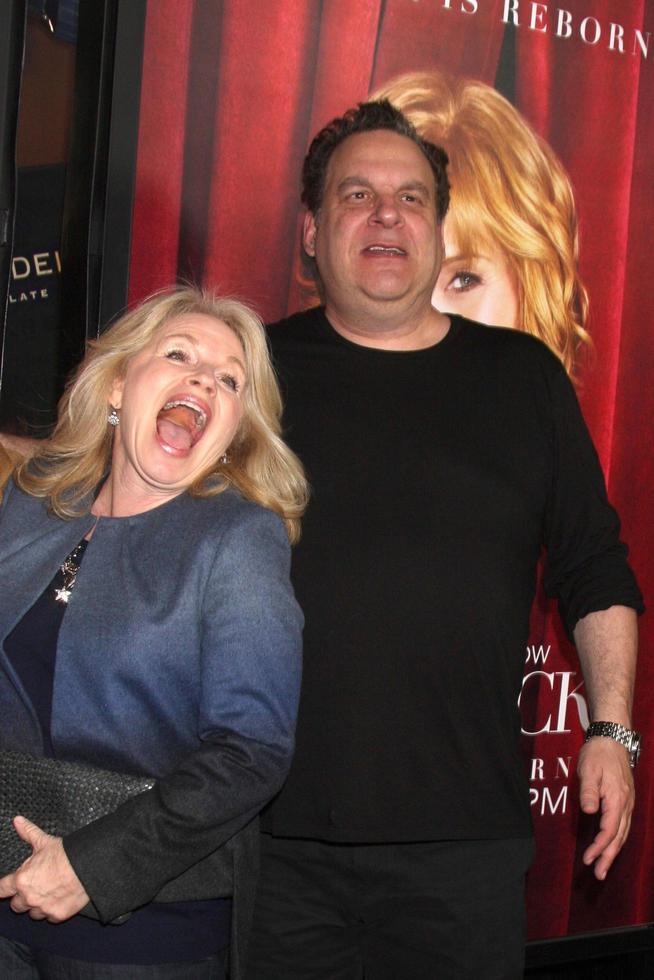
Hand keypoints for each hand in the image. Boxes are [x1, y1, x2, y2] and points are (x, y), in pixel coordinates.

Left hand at [0, 816, 88, 921]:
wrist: (87, 866)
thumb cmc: (65, 854)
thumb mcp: (44, 841)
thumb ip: (28, 833)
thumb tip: (17, 821)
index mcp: (22, 880)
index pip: (2, 889)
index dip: (2, 888)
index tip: (4, 888)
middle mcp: (29, 897)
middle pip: (16, 905)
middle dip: (22, 898)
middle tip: (33, 887)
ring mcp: (42, 908)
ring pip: (32, 913)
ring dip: (37, 906)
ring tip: (48, 893)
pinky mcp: (57, 915)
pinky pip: (49, 917)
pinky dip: (52, 911)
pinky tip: (59, 899)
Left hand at [577, 737, 634, 879]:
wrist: (612, 739)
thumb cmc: (598, 754)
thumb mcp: (588, 770)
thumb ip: (589, 791)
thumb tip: (589, 811)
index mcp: (617, 799)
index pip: (609, 830)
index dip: (599, 847)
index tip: (588, 859)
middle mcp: (626, 804)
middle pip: (619, 837)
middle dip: (608, 857)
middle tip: (599, 874)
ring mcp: (628, 803)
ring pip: (623, 833)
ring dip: (614, 851)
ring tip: (604, 867)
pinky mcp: (626, 800)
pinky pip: (624, 825)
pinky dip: (618, 839)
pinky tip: (612, 845)